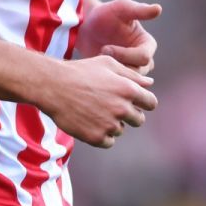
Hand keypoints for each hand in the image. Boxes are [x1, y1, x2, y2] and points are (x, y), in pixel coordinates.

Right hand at [41, 55, 156, 147]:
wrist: (54, 86)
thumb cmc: (81, 71)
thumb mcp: (107, 64)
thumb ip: (131, 75)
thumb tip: (150, 83)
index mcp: (127, 89)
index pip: (151, 103)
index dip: (145, 102)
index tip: (136, 101)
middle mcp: (122, 108)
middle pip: (139, 119)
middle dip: (130, 114)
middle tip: (112, 105)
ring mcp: (109, 124)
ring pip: (121, 130)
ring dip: (113, 123)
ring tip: (95, 109)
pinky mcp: (96, 137)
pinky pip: (109, 141)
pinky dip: (102, 135)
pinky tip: (91, 121)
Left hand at [76, 0, 161, 74]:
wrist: (87, 26)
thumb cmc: (106, 13)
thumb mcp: (122, 8)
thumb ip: (139, 10)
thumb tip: (158, 9)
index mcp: (148, 45)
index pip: (144, 58)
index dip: (125, 55)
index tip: (106, 48)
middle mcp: (143, 60)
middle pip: (137, 73)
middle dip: (117, 65)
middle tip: (99, 56)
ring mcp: (130, 70)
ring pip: (127, 82)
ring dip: (112, 74)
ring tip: (97, 61)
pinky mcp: (118, 78)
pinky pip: (117, 86)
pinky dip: (106, 81)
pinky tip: (94, 69)